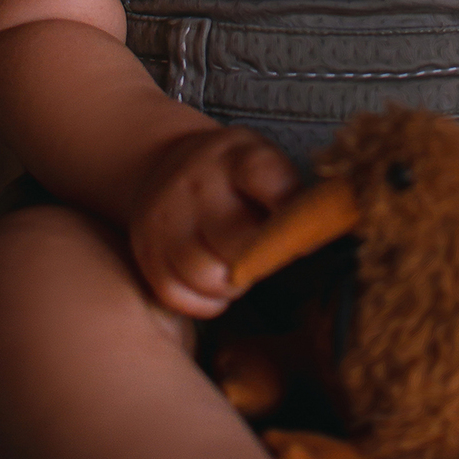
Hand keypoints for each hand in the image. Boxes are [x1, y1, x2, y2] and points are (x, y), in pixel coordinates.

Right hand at [127, 127, 300, 317]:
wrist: (164, 164)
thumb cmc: (233, 176)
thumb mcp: (263, 164)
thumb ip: (289, 196)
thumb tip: (313, 238)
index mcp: (236, 156)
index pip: (266, 181)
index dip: (288, 216)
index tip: (303, 236)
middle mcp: (195, 183)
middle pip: (238, 245)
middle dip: (259, 260)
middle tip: (265, 257)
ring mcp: (164, 217)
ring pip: (207, 276)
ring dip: (232, 284)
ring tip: (238, 269)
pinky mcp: (145, 250)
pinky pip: (178, 296)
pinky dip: (203, 301)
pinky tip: (214, 284)